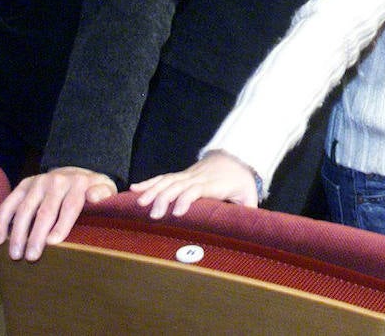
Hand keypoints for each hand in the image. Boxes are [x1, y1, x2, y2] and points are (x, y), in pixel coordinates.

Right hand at [0, 167, 116, 260]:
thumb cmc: (91, 189)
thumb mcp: (106, 188)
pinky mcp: (24, 184)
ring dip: (17, 233)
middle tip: (31, 257)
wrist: (75, 171)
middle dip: (36, 235)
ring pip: (24, 209)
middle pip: (45, 211)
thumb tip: (93, 198)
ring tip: (14, 254)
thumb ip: (103, 193)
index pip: (69, 206)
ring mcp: (38, 182)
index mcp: (79, 183)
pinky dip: (2, 221)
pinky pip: (9, 203)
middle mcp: (56, 180)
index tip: (52, 243)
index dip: (61, 225)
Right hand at [130, 150, 259, 218]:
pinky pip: (163, 177)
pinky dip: (148, 182)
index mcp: (213, 184)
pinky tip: (134, 188)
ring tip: (139, 203)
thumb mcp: (249, 195)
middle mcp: (197, 178)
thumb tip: (249, 230)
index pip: (196, 190)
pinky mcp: (181, 175)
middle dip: (164, 199)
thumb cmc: (241, 180)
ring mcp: (187, 175)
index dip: (186, 199)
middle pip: (177, 186)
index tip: (176, 213)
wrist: (237, 156)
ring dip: (152, 191)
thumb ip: (248, 211)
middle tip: (153, 215)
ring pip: (167, 181)